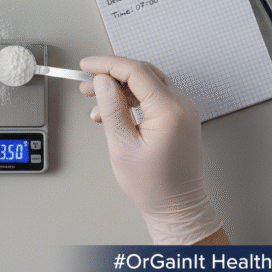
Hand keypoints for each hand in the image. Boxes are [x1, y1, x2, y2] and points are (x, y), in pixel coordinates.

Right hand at [80, 56, 220, 244]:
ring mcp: (184, 110)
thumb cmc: (153, 184)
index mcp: (170, 110)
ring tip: (95, 99)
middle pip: (143, 73)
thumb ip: (111, 108)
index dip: (107, 64)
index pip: (136, 71)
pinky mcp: (181, 117)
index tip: (87, 66)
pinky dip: (133, 98)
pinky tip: (114, 110)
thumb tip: (102, 81)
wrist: (176, 206)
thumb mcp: (122, 144)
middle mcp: (182, 105)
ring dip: (120, 87)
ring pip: (148, 83)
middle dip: (112, 74)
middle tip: (87, 81)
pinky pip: (155, 96)